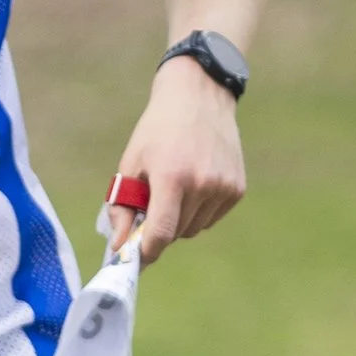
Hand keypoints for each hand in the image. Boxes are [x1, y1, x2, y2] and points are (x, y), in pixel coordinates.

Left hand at [110, 61, 244, 265]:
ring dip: (180, 220)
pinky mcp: (237, 188)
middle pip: (176, 233)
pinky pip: (211, 218)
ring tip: (174, 187)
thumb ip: (122, 207)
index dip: (147, 251)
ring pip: (194, 228)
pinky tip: (194, 183)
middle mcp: (203, 184)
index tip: (136, 257)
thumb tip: (118, 247)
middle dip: (159, 229)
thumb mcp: (132, 163)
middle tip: (151, 206)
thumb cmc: (157, 131)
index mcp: (172, 177)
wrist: (199, 97)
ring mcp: (224, 187)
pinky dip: (198, 211)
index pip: (161, 233)